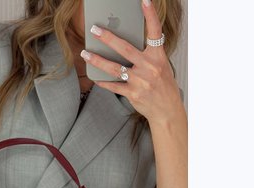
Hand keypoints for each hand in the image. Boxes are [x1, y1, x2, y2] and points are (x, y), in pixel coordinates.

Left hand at [80, 0, 182, 124]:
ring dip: (98, 60)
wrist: (167, 111)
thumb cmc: (164, 87)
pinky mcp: (132, 93)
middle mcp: (149, 67)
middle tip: (95, 29)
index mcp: (158, 57)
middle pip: (125, 48)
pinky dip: (103, 81)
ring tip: (86, 53)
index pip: (155, 32)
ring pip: (114, 68)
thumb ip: (148, 55)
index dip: (150, 15)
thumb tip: (127, 45)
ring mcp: (140, 81)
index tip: (144, 1)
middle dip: (108, 38)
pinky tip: (95, 77)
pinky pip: (114, 86)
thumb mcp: (161, 66)